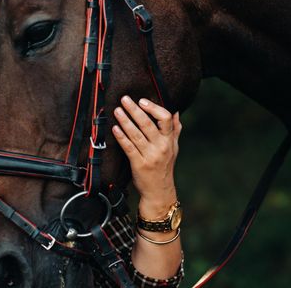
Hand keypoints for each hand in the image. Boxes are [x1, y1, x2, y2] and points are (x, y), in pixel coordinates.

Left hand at [112, 96, 181, 218]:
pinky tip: (115, 128)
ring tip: (117, 110)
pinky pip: (129, 147)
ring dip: (125, 121)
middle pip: (147, 124)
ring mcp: (150, 155)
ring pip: (136, 134)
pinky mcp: (139, 164)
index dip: (153, 108)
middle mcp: (161, 146)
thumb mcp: (174, 148)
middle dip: (134, 110)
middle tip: (124, 99)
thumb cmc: (165, 167)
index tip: (142, 101)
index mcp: (169, 140)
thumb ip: (174, 129)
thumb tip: (175, 112)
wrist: (159, 191)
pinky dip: (121, 137)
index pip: (165, 119)